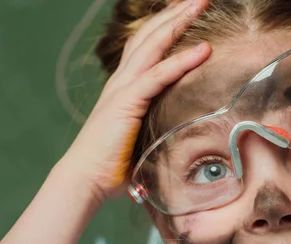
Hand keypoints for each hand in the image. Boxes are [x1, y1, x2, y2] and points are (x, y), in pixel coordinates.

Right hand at [62, 0, 210, 204]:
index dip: (167, 26)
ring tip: (200, 5)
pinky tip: (203, 50)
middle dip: (175, 13)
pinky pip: (158, 75)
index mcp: (126, 86)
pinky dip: (181, 61)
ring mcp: (123, 88)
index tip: (188, 12)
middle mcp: (123, 80)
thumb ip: (158, 124)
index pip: (148, 45)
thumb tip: (184, 130)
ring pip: (153, 45)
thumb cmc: (115, 164)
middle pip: (150, 35)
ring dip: (178, 23)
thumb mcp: (142, 136)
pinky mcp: (127, 102)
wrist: (87, 179)